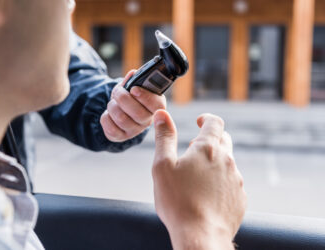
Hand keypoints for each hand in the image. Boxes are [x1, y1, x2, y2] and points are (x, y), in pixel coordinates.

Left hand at [100, 70, 165, 141]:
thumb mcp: (132, 86)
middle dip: (123, 98)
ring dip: (112, 106)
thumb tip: (133, 74)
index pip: (158, 106)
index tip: (134, 89)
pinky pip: (110, 128)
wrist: (119, 110)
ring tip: (113, 103)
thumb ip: (133, 80)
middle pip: (138, 113)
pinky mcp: (121, 137)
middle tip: (118, 92)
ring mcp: (135, 131)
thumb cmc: (130, 97)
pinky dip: (106, 117)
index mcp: (156, 106)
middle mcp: (147, 120)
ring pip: (122, 119)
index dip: (145, 97)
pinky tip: (109, 114)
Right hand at [152, 110, 245, 249]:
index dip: (207, 119)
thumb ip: (164, 137)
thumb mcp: (162, 165)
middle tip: (194, 150)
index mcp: (207, 149)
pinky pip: (231, 183)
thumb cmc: (177, 201)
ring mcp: (236, 180)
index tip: (199, 122)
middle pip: (224, 140)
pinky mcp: (240, 198)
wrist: (200, 236)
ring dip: (215, 163)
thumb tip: (161, 115)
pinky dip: (220, 183)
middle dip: (210, 140)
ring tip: (196, 178)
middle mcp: (227, 161)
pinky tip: (206, 196)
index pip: (215, 123)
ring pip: (228, 163)